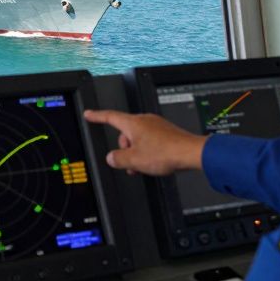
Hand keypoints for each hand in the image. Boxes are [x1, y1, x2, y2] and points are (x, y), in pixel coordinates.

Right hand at [83, 109, 207, 176]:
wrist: (190, 153)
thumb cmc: (166, 152)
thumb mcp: (134, 160)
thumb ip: (118, 159)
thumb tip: (112, 158)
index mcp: (133, 123)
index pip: (110, 117)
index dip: (97, 116)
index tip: (90, 114)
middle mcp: (144, 121)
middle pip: (125, 134)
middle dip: (125, 150)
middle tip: (130, 163)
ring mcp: (156, 126)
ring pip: (138, 139)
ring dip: (137, 153)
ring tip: (144, 166)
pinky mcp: (165, 132)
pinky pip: (150, 141)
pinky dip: (147, 151)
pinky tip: (154, 162)